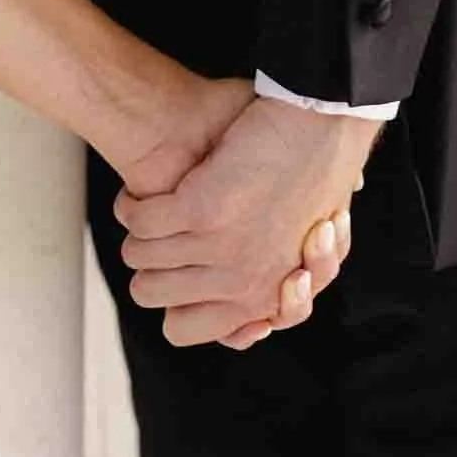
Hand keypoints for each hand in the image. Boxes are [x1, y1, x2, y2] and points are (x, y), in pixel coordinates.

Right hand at [117, 98, 379, 349]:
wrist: (321, 127)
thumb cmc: (318, 183)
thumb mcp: (310, 256)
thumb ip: (281, 295)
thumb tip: (255, 326)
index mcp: (265, 296)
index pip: (186, 328)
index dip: (176, 305)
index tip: (189, 284)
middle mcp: (241, 281)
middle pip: (150, 293)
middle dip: (152, 266)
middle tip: (171, 238)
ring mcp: (219, 247)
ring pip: (138, 256)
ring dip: (142, 232)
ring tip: (160, 211)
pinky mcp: (200, 209)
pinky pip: (140, 221)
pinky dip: (135, 204)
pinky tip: (153, 192)